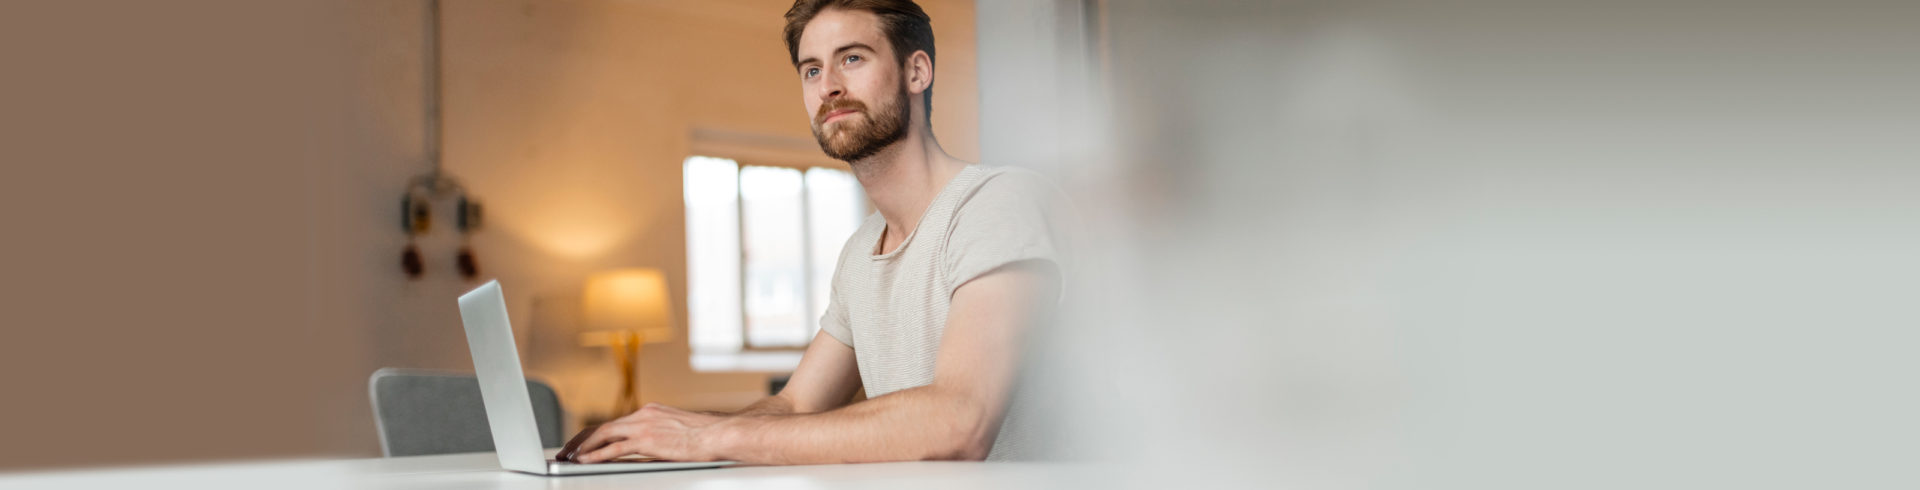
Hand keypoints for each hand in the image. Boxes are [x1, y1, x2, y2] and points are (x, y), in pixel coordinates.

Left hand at [558, 403, 732, 462]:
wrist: (720, 434)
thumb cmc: (707, 435)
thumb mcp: (678, 430)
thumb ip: (660, 436)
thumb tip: (652, 448)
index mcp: (650, 411)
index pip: (615, 423)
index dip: (595, 434)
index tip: (582, 444)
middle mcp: (644, 414)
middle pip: (603, 426)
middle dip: (581, 440)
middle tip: (566, 451)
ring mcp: (644, 426)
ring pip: (603, 434)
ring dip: (583, 447)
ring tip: (569, 458)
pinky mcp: (647, 440)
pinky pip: (614, 448)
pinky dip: (596, 455)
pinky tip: (585, 462)